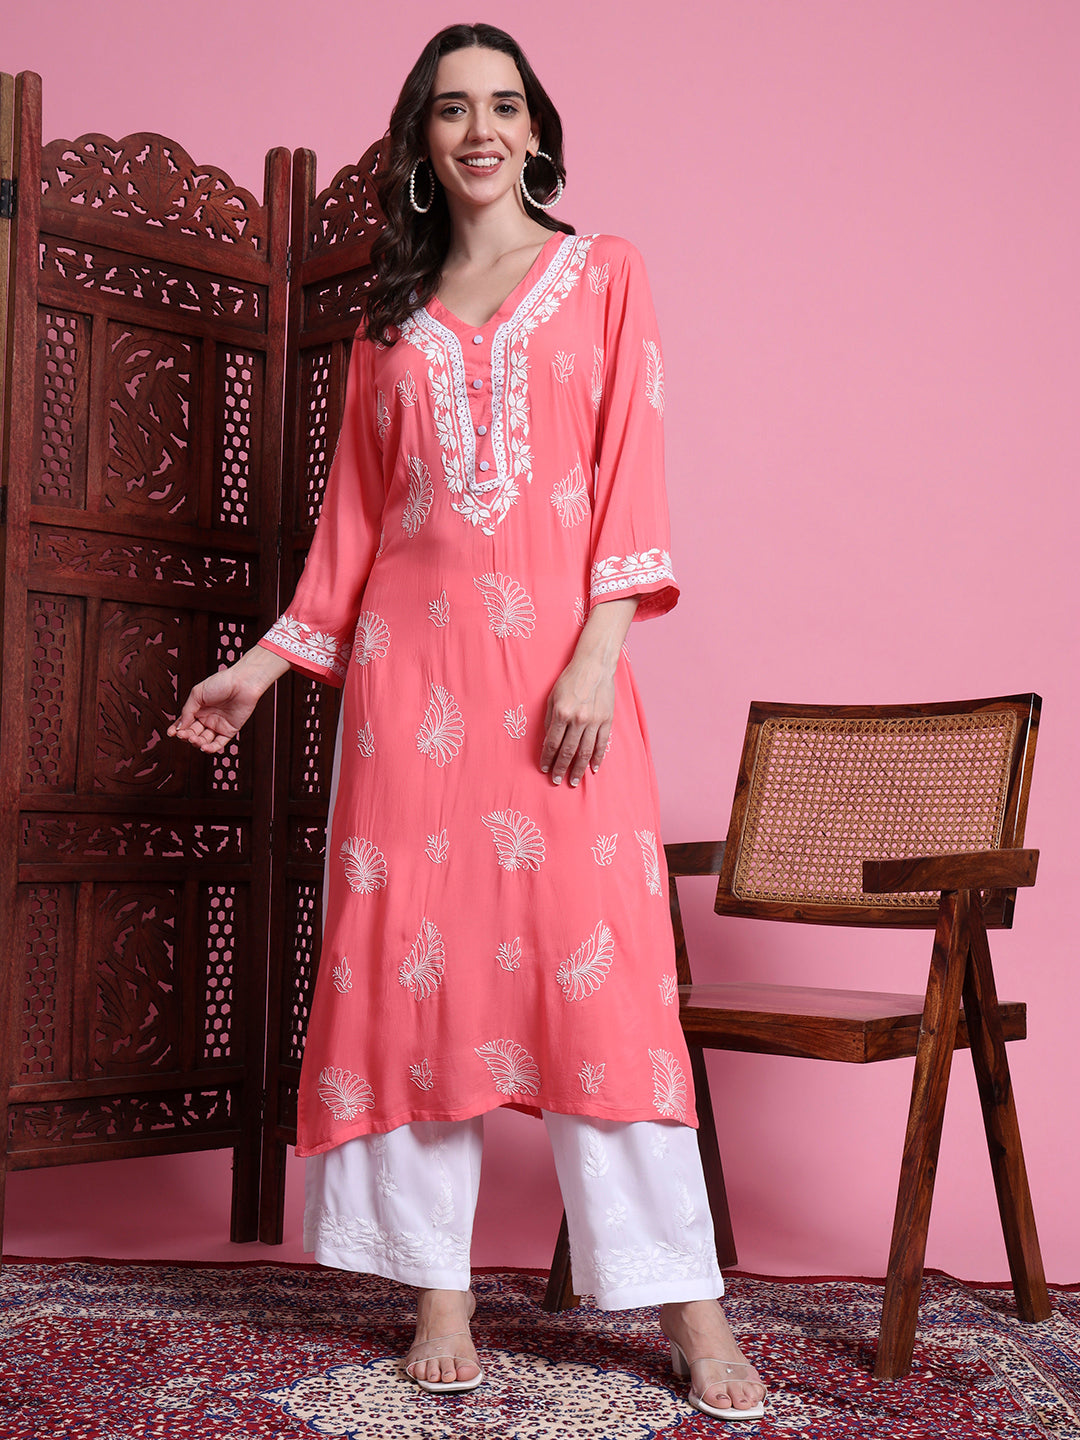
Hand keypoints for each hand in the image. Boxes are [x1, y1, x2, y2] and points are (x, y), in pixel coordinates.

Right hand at [167, 646, 288, 753]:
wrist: (242, 683)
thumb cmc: (221, 683)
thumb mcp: (197, 694)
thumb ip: (187, 710)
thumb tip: (179, 727)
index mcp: (198, 708)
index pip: (184, 723)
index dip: (177, 729)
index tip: (171, 733)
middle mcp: (207, 718)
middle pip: (193, 733)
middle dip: (186, 736)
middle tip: (182, 735)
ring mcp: (218, 725)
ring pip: (204, 740)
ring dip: (196, 743)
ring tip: (193, 739)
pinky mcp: (229, 731)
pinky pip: (219, 743)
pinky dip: (210, 748)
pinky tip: (203, 747)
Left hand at [539, 596, 637, 786]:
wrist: (594, 666)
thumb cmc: (569, 680)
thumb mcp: (552, 697)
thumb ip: (550, 720)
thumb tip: (550, 742)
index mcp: (562, 713)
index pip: (552, 743)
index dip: (547, 758)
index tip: (544, 769)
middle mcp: (578, 719)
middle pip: (568, 751)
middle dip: (561, 768)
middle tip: (556, 780)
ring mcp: (594, 721)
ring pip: (585, 751)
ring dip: (578, 768)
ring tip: (574, 781)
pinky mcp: (606, 720)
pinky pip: (601, 743)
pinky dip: (597, 757)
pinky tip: (592, 768)